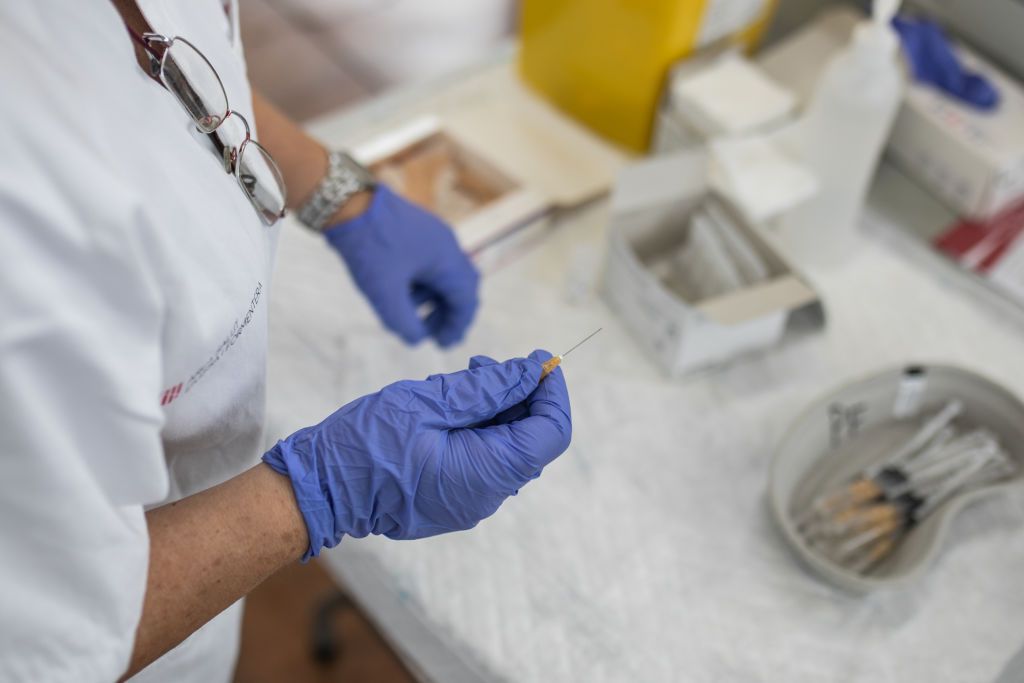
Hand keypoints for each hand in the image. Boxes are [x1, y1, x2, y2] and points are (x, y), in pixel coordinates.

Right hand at [263, 350, 571, 557]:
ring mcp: (469, 502)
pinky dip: (478, 428)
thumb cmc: (364, 443)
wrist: (318, 490)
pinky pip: (482, 460)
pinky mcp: (451, 498)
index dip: (553, 391)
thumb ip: (487, 387)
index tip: (538, 359)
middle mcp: (487, 496)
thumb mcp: (427, 401)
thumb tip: (532, 371)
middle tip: (485, 362)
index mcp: (487, 474)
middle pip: (531, 439)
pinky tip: (450, 405)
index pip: (551, 432)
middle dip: (521, 395)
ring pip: (506, 447)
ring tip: (463, 377)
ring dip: (496, 408)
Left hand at [324, 185, 479, 346]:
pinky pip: (430, 262)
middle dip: (448, 313)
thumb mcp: (384, 292)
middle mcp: (447, 245)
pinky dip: (422, 283)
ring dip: (433, 299)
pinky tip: (401, 291)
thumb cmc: (369, 246)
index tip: (442, 345)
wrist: (346, 201)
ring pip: (444, 275)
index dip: (455, 326)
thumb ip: (403, 322)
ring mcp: (433, 235)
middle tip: (433, 334)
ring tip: (411, 315)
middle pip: (460, 287)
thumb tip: (416, 339)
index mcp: (447, 259)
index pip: (465, 300)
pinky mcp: (417, 229)